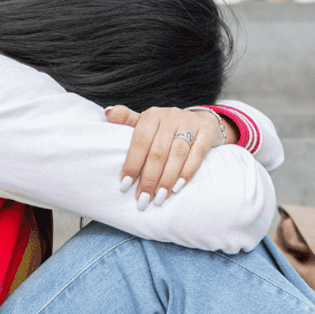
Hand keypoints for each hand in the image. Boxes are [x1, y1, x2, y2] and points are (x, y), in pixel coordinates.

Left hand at [105, 105, 225, 208]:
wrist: (200, 121)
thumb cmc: (166, 128)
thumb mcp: (147, 122)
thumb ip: (127, 120)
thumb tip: (107, 114)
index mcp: (152, 115)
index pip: (139, 140)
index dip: (132, 164)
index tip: (125, 186)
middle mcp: (170, 117)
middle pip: (158, 151)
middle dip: (149, 178)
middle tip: (143, 199)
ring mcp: (190, 123)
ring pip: (177, 154)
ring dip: (167, 179)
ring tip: (159, 198)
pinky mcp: (206, 132)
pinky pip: (197, 154)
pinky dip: (187, 172)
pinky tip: (178, 187)